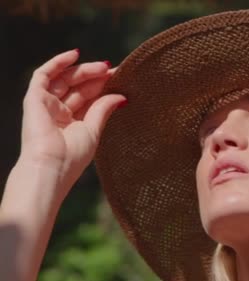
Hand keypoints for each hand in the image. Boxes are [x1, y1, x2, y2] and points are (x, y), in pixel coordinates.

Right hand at [19, 49, 125, 192]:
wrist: (51, 166)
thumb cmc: (73, 156)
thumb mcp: (94, 130)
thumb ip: (103, 109)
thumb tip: (121, 96)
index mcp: (72, 123)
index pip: (89, 98)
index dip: (104, 87)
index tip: (122, 78)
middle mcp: (58, 112)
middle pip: (79, 87)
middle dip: (97, 77)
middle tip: (115, 71)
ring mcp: (46, 104)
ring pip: (65, 79)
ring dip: (84, 70)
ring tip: (104, 67)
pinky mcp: (34, 98)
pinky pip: (44, 74)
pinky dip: (58, 62)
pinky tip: (75, 54)